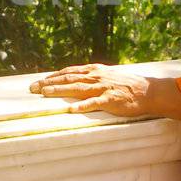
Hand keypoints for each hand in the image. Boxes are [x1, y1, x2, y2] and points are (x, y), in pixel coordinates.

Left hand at [29, 63, 151, 116]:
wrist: (147, 91)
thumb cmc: (127, 85)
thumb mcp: (107, 76)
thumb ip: (92, 77)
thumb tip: (76, 80)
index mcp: (94, 71)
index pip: (69, 72)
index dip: (52, 76)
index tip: (38, 81)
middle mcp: (96, 77)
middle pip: (68, 78)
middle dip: (49, 83)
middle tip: (32, 88)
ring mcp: (102, 88)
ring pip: (77, 88)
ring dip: (59, 90)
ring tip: (45, 93)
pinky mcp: (110, 99)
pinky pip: (94, 103)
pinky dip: (82, 106)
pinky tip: (71, 109)